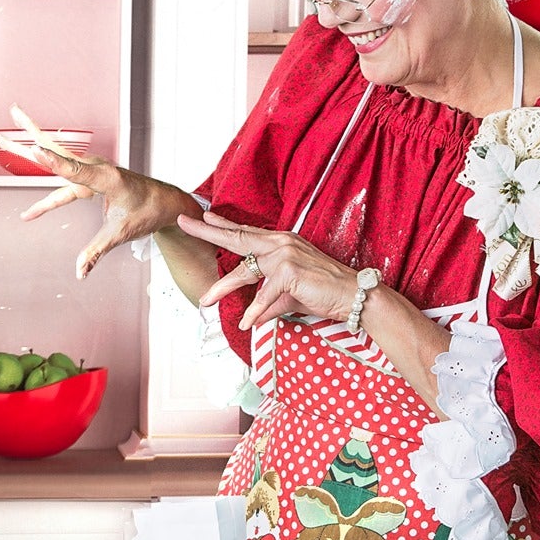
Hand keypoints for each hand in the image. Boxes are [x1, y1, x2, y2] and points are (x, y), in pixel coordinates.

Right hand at [6, 104, 195, 279]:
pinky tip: (29, 214)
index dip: (53, 162)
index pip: (74, 170)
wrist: (163, 202)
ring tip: (2, 140)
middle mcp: (96, 168)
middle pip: (57, 151)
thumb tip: (80, 272)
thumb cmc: (146, 212)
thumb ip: (97, 251)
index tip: (34, 150)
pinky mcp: (86, 179)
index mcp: (108, 178)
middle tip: (13, 112)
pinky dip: (42, 185)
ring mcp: (89, 171)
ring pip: (54, 159)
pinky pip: (60, 181)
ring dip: (28, 147)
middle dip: (32, 133)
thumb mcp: (121, 234)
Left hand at [181, 210, 359, 329]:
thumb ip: (268, 303)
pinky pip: (264, 295)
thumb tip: (252, 318)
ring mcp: (285, 254)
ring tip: (206, 301)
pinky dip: (256, 311)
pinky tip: (247, 322)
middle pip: (237, 238)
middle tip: (183, 222)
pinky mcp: (290, 271)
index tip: (202, 216)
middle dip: (207, 231)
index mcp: (281, 243)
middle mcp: (281, 243)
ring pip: (245, 272)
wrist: (356, 296)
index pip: (246, 233)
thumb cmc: (325, 294)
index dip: (222, 226)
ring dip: (223, 289)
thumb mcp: (289, 297)